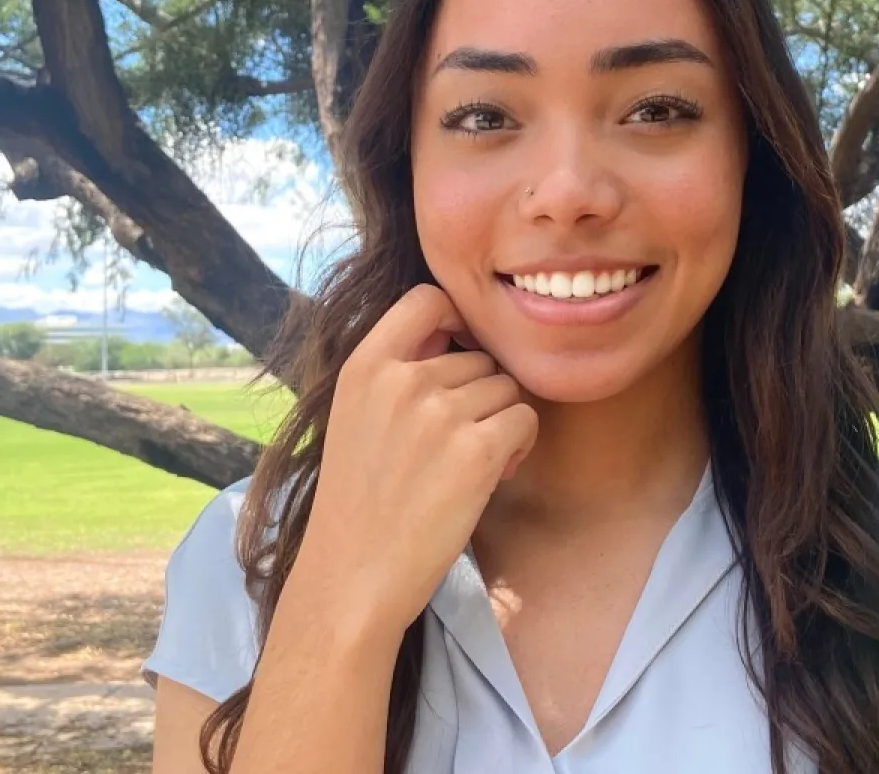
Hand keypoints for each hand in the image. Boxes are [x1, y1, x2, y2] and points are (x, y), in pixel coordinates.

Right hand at [293, 284, 538, 637]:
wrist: (352, 579)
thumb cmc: (359, 501)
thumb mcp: (355, 415)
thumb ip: (397, 371)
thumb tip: (457, 336)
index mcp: (365, 366)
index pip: (427, 298)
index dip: (455, 319)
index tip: (459, 351)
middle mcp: (403, 380)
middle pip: (480, 357)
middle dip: (480, 394)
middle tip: (458, 443)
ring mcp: (441, 413)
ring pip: (507, 389)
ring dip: (502, 422)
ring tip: (470, 463)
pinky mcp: (477, 451)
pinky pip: (526, 419)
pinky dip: (519, 446)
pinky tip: (493, 474)